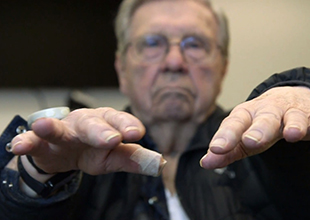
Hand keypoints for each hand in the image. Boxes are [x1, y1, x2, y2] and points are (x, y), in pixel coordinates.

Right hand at [11, 107, 165, 176]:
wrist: (66, 153)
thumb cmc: (94, 149)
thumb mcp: (114, 156)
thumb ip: (133, 158)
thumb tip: (159, 163)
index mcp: (106, 123)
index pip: (119, 121)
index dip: (128, 126)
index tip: (137, 133)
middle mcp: (85, 123)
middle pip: (93, 124)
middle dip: (101, 130)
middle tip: (111, 138)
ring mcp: (62, 132)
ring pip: (58, 129)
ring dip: (51, 127)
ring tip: (43, 126)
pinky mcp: (42, 144)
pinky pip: (33, 142)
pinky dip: (26, 142)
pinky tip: (18, 146)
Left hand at [200, 86, 309, 168]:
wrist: (283, 100)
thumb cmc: (257, 123)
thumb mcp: (240, 136)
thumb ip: (226, 150)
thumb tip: (205, 162)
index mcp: (246, 115)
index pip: (234, 124)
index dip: (226, 136)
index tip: (216, 149)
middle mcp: (268, 111)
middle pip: (264, 119)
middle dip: (259, 130)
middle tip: (252, 141)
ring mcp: (292, 112)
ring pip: (294, 117)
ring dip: (294, 125)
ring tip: (293, 134)